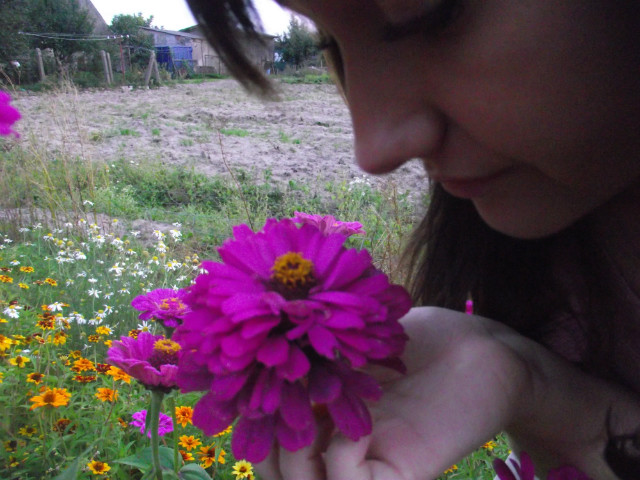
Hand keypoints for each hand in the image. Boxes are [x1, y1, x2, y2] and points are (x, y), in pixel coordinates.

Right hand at [256, 306, 535, 479]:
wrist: (489, 352)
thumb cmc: (423, 338)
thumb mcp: (357, 336)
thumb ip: (316, 346)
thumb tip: (267, 336)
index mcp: (325, 417)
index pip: (269, 443)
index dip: (249, 428)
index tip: (241, 394)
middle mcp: (340, 446)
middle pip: (278, 475)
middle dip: (262, 450)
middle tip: (269, 411)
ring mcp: (370, 463)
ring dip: (290, 460)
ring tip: (305, 419)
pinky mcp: (402, 474)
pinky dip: (338, 453)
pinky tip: (356, 421)